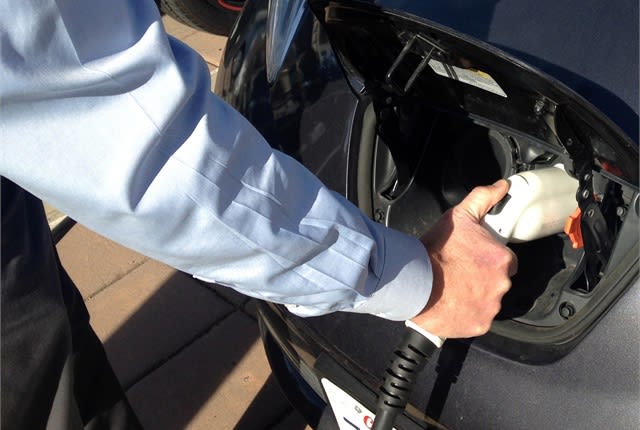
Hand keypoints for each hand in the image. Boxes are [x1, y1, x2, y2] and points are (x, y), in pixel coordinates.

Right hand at [411, 180, 517, 338]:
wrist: (414, 281)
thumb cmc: (435, 251)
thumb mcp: (459, 216)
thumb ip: (483, 198)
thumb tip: (500, 186)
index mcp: (501, 259)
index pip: (507, 261)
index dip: (490, 260)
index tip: (474, 260)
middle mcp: (501, 284)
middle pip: (498, 282)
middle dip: (482, 278)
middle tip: (460, 273)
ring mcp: (490, 307)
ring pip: (488, 301)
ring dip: (475, 297)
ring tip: (453, 289)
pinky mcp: (478, 324)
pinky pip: (477, 320)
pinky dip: (467, 315)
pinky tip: (452, 305)